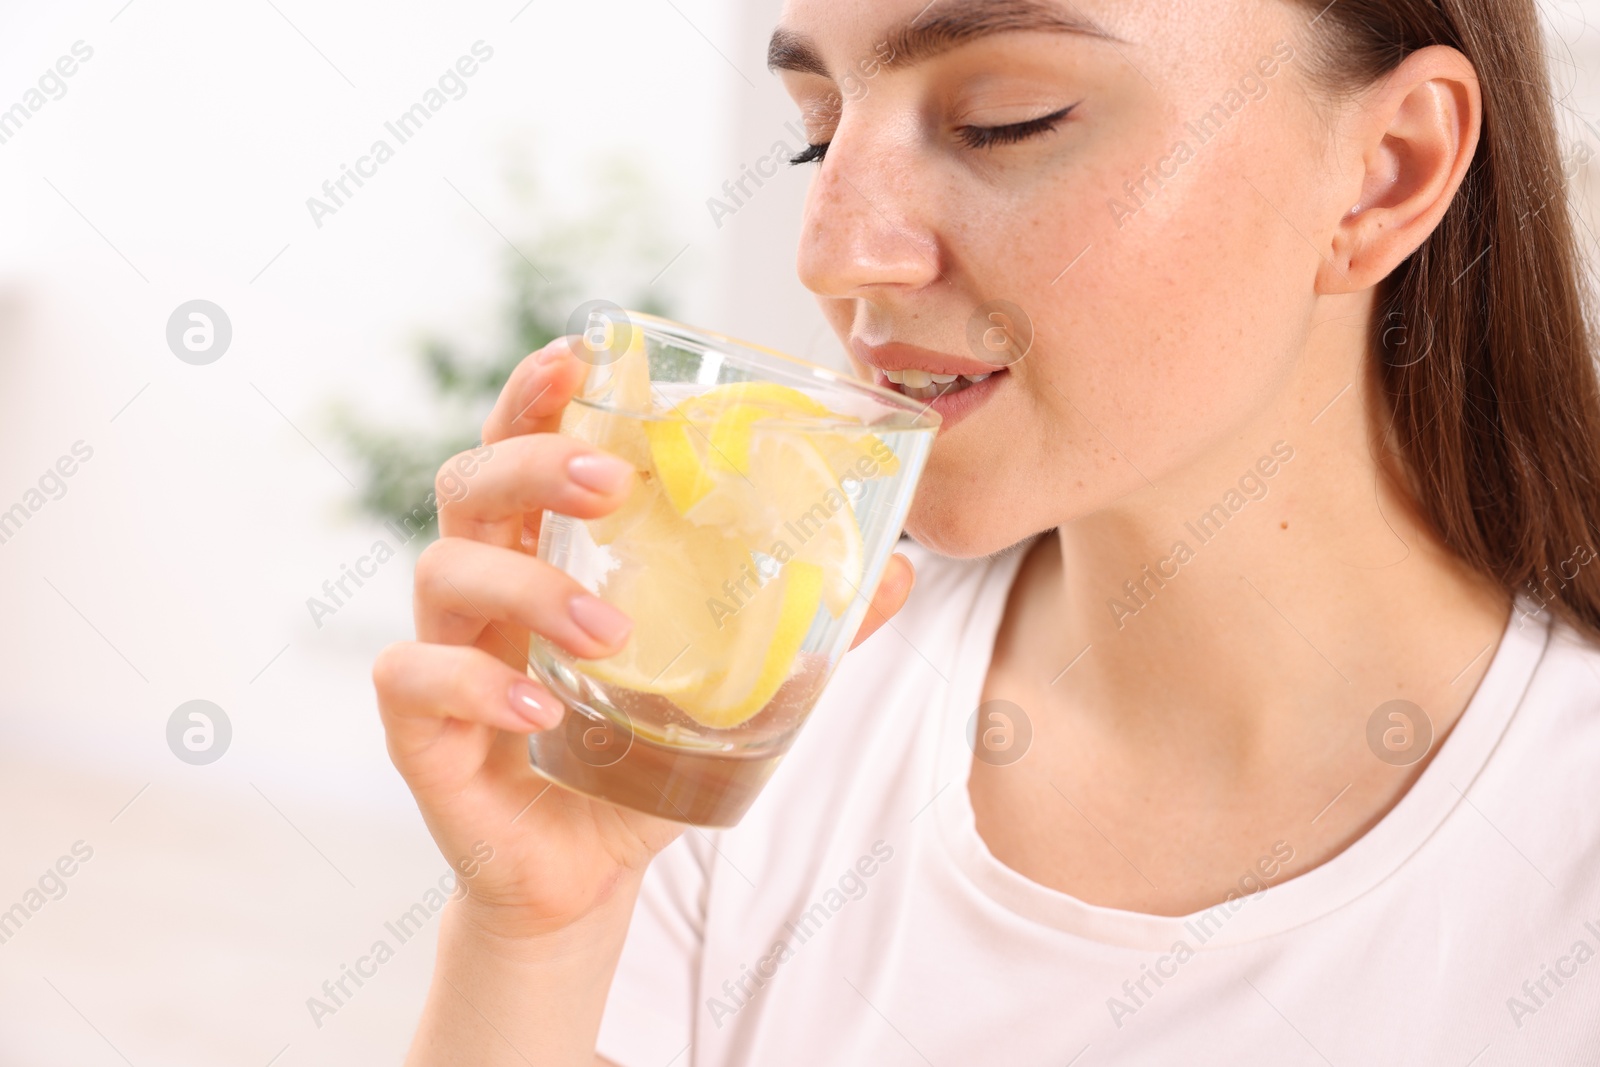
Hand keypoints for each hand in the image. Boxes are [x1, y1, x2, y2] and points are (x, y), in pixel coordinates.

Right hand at [372, 336, 916, 942]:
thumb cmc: (639, 760)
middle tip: (611, 484)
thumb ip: (798, 630)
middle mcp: (485, 587)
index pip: (525, 447)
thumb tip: (898, 570)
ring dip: (532, 587)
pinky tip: (542, 712)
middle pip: (471, 484)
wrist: (583, 875)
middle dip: (535, 462)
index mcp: (547, 553)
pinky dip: (478, 687)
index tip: (578, 356)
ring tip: (610, 636)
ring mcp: (444, 651)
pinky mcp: (419, 729)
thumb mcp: (729, 692)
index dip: (537, 395)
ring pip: (445, 571)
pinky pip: (415, 678)